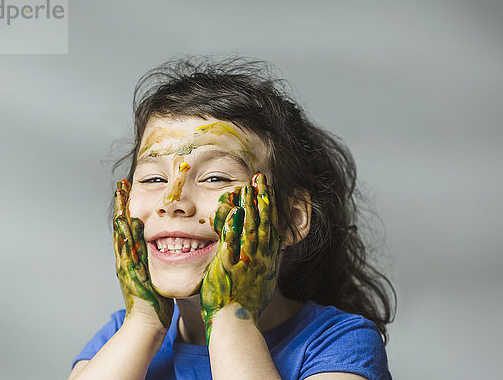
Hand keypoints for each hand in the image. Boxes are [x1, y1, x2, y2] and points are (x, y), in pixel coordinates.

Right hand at [113, 179, 173, 327]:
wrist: (149, 321)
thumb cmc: (156, 298)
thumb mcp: (154, 271)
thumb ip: (157, 255)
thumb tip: (167, 240)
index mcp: (133, 255)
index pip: (130, 225)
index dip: (128, 206)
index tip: (129, 188)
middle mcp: (127, 257)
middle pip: (122, 226)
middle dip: (121, 205)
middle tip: (121, 184)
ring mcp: (126, 265)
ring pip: (121, 235)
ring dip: (120, 215)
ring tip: (119, 196)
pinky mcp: (130, 275)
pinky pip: (126, 254)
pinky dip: (124, 240)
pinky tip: (124, 226)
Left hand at [200, 173, 279, 342]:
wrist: (236, 324)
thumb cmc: (246, 306)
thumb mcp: (264, 283)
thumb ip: (267, 265)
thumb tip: (271, 253)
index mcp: (268, 260)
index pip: (272, 227)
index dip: (271, 206)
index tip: (268, 189)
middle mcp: (261, 257)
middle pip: (265, 222)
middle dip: (263, 198)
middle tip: (261, 177)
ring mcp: (246, 261)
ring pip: (251, 227)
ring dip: (250, 205)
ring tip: (248, 186)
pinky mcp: (230, 265)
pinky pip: (232, 241)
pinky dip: (233, 225)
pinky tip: (232, 210)